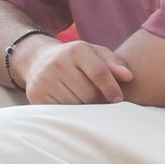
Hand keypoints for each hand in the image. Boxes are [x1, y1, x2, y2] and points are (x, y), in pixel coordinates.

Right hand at [18, 39, 133, 103]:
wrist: (39, 59)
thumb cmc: (76, 60)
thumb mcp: (95, 54)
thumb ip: (114, 63)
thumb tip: (129, 76)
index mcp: (77, 49)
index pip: (99, 73)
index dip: (111, 89)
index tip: (118, 100)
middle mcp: (58, 62)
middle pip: (88, 93)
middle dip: (97, 100)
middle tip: (99, 101)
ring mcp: (45, 79)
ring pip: (75, 105)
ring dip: (84, 108)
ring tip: (85, 102)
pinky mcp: (35, 95)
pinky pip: (60, 112)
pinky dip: (69, 114)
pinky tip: (71, 106)